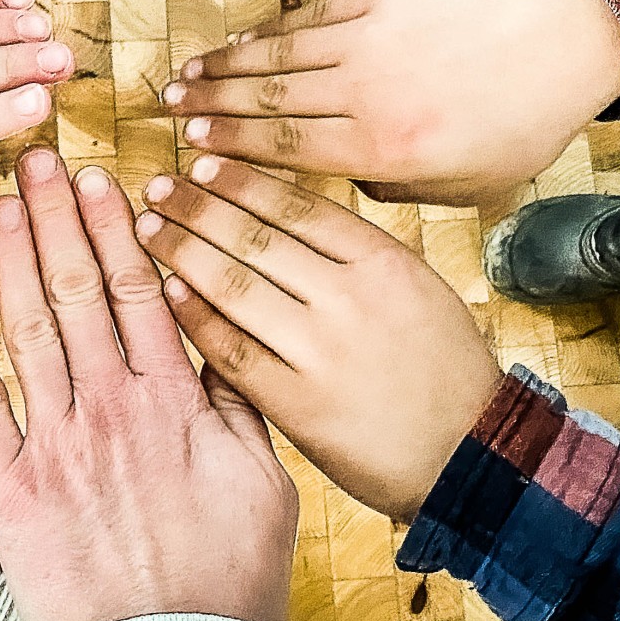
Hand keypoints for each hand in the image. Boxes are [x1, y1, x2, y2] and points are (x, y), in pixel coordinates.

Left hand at [0, 149, 297, 620]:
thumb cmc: (230, 576)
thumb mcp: (263, 478)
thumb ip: (235, 401)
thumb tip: (218, 333)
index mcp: (174, 400)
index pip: (136, 289)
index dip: (111, 227)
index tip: (95, 175)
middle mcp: (111, 408)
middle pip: (77, 291)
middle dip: (55, 218)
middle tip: (34, 157)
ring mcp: (58, 446)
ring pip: (28, 331)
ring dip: (10, 260)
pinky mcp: (13, 493)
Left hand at [138, 159, 500, 520]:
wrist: (469, 456)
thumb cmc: (442, 369)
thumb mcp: (418, 288)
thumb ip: (358, 251)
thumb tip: (286, 206)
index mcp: (384, 260)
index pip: (297, 204)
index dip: (241, 181)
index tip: (201, 164)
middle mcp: (352, 298)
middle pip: (256, 236)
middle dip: (197, 206)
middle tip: (158, 187)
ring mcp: (323, 352)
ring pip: (235, 285)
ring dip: (184, 251)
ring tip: (150, 229)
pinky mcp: (299, 404)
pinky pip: (231, 350)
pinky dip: (195, 317)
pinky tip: (168, 291)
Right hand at [162, 0, 619, 202]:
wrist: (559, 43)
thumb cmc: (515, 128)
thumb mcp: (458, 189)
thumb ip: (386, 191)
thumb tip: (326, 177)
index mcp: (387, 148)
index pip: (285, 148)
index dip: (229, 147)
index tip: (190, 148)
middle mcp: (371, 90)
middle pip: (267, 99)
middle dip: (209, 106)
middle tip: (165, 112)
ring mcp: (373, 36)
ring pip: (278, 53)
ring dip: (224, 66)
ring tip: (184, 77)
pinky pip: (310, 17)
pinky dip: (270, 32)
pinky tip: (241, 43)